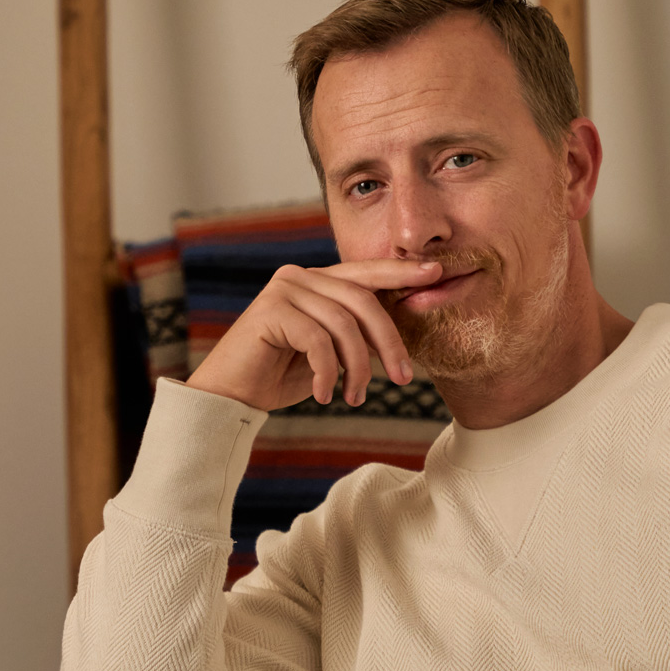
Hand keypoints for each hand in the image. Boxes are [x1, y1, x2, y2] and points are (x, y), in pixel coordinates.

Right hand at [186, 259, 442, 412]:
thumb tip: (397, 337)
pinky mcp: (270, 310)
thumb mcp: (330, 354)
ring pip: (343, 324)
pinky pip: (318, 340)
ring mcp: (284, 289)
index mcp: (318, 281)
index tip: (435, 273)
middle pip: (362, 300)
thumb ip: (356, 336)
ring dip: (357, 367)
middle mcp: (301, 276)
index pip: (367, 273)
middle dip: (389, 341)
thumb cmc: (282, 376)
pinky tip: (323, 395)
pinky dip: (327, 372)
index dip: (401, 273)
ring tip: (355, 397)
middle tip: (403, 378)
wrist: (233, 395)